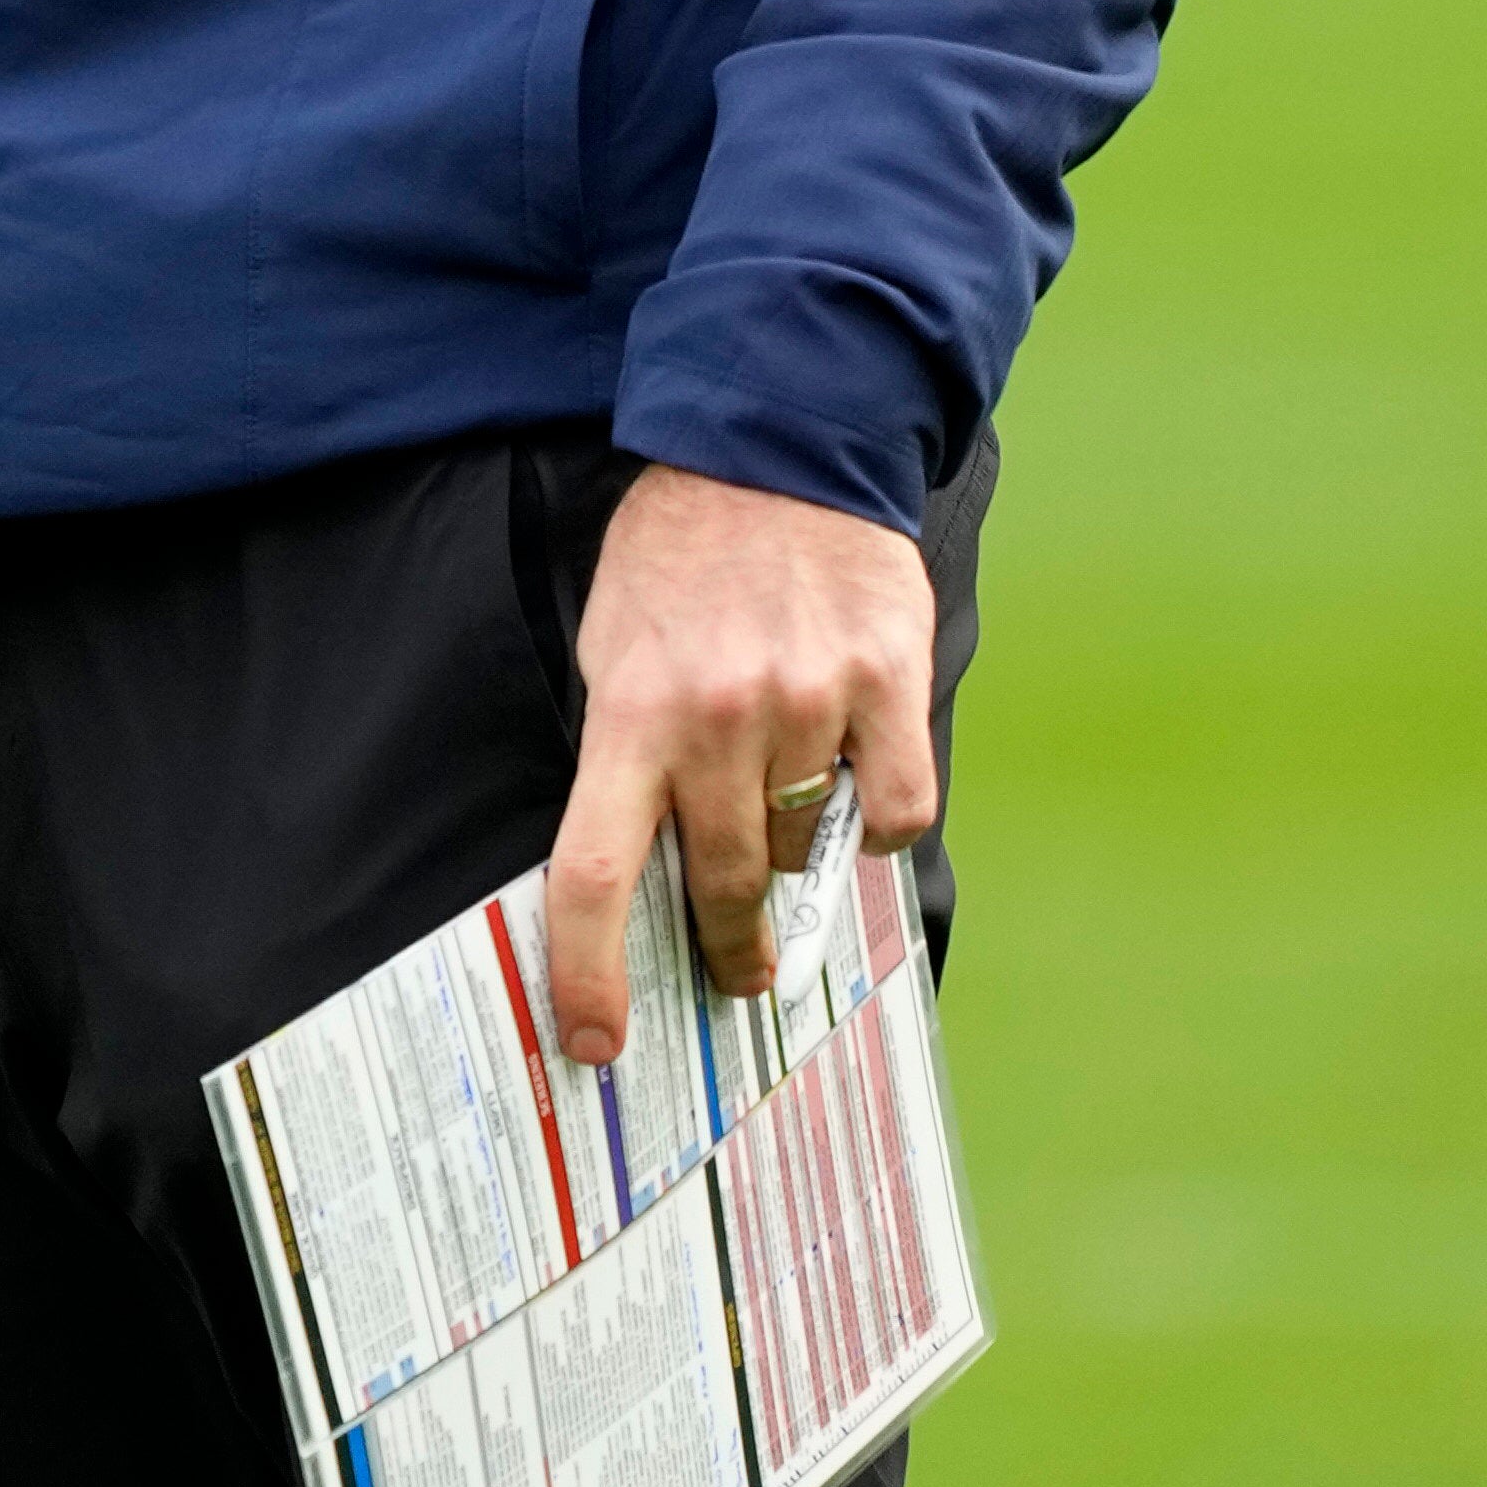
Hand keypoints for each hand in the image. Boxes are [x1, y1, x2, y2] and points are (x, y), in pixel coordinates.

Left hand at [541, 464, 943, 1071]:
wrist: (773, 446)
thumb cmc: (678, 557)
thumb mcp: (612, 644)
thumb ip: (625, 753)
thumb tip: (633, 873)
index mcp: (628, 712)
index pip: (591, 873)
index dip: (590, 974)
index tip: (597, 1041)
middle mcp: (715, 717)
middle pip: (715, 884)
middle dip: (725, 948)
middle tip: (736, 971)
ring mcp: (807, 700)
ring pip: (804, 847)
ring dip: (792, 858)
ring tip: (784, 820)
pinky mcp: (887, 679)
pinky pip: (895, 809)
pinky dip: (877, 819)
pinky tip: (856, 785)